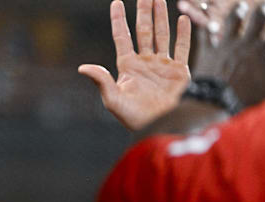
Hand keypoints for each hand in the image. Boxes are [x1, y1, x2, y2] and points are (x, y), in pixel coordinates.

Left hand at [79, 0, 191, 130]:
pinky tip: (182, 18)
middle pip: (143, 30)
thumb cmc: (133, 116)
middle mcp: (144, 62)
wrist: (159, 126)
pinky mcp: (179, 70)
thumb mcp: (113, 99)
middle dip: (143, 12)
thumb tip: (82, 68)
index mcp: (127, 66)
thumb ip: (100, 81)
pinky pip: (182, 47)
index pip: (122, 37)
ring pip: (161, 34)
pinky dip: (182, 33)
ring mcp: (162, 64)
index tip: (116, 2)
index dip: (118, 20)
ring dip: (161, 16)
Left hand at [188, 0, 264, 105]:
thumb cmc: (245, 98)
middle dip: (263, 10)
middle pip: (259, 19)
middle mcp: (246, 43)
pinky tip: (202, 8)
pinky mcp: (207, 50)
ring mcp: (225, 45)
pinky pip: (205, 31)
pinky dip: (204, 19)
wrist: (215, 103)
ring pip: (233, 21)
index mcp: (264, 51)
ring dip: (238, 12)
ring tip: (239, 7)